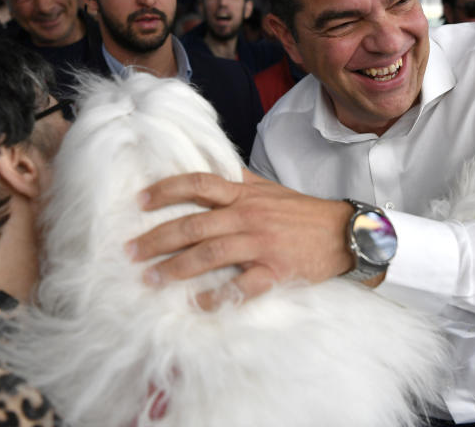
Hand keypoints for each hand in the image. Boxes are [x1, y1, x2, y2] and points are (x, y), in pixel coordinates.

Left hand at [127, 168, 353, 304]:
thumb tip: (209, 171)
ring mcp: (260, 244)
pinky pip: (241, 285)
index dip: (166, 190)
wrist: (343, 232)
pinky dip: (218, 296)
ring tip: (151, 279)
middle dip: (157, 239)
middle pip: (193, 225)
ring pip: (209, 254)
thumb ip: (238, 182)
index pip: (198, 184)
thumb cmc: (301, 212)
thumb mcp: (268, 189)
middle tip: (130, 251)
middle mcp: (247, 216)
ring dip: (176, 268)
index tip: (140, 201)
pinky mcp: (275, 270)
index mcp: (244, 194)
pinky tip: (197, 304)